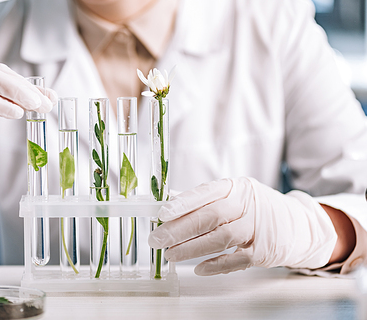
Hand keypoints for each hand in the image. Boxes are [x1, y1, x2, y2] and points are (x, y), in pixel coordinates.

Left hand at [148, 177, 336, 274]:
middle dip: (180, 229)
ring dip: (192, 248)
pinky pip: (236, 259)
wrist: (299, 226)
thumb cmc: (257, 209)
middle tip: (157, 239)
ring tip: (171, 255)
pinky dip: (216, 265)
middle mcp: (248, 205)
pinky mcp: (264, 251)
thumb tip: (169, 205)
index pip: (206, 193)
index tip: (161, 214)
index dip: (182, 203)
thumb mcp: (235, 195)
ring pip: (221, 237)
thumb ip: (205, 200)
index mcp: (237, 187)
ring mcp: (258, 228)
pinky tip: (198, 268)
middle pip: (210, 216)